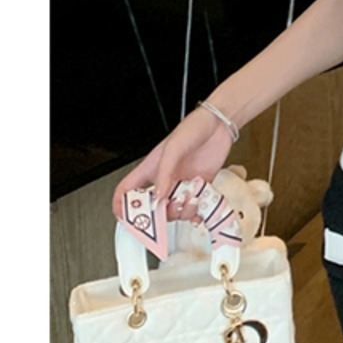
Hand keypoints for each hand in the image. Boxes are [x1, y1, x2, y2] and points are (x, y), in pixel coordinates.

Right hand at [111, 107, 235, 219]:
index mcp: (151, 169)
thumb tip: (159, 198)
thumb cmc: (193, 128)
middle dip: (156, 216)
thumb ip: (164, 174)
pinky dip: (196, 212)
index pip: (127, 190)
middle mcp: (165, 180)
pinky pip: (194, 208)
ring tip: (188, 202)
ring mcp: (182, 185)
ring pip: (174, 210)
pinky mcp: (199, 187)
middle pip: (152, 207)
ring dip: (180, 212)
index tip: (126, 218)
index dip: (122, 205)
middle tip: (165, 215)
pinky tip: (199, 207)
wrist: (220, 124)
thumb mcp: (173, 149)